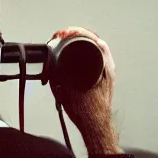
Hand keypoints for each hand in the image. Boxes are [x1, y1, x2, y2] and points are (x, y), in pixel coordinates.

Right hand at [50, 26, 121, 154]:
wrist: (95, 125)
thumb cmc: (84, 111)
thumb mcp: (65, 90)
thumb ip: (57, 75)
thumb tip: (49, 65)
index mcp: (103, 66)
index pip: (93, 39)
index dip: (76, 32)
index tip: (65, 32)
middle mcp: (108, 67)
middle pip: (95, 41)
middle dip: (78, 35)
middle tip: (64, 35)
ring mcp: (108, 72)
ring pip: (96, 49)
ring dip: (83, 44)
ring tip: (68, 42)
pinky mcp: (104, 78)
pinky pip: (96, 58)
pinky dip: (86, 53)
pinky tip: (76, 57)